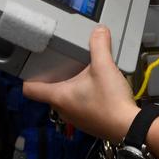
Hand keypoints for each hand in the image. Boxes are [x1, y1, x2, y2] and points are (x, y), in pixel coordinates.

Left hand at [22, 26, 137, 141]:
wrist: (130, 126)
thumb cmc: (111, 102)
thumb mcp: (104, 67)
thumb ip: (99, 45)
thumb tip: (99, 31)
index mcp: (59, 96)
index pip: (30, 89)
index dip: (28, 77)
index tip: (33, 67)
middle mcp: (63, 109)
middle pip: (49, 91)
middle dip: (55, 77)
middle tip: (65, 64)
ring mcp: (75, 118)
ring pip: (64, 99)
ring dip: (71, 87)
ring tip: (83, 74)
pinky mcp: (88, 121)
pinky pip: (78, 106)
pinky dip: (83, 96)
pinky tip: (97, 88)